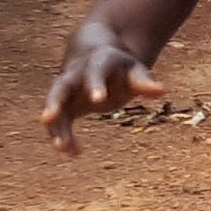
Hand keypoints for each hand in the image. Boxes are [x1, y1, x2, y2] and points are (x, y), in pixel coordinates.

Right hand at [40, 41, 158, 154]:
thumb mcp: (135, 71)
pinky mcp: (61, 105)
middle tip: (47, 119)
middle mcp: (74, 75)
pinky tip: (72, 152)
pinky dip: (63, 136)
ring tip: (62, 147)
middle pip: (59, 87)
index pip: (95, 72)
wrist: (96, 57)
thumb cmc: (121, 67)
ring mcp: (64, 89)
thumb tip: (162, 91)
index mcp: (97, 62)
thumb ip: (144, 82)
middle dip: (54, 102)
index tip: (98, 101)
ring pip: (54, 107)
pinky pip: (58, 121)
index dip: (96, 85)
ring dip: (56, 127)